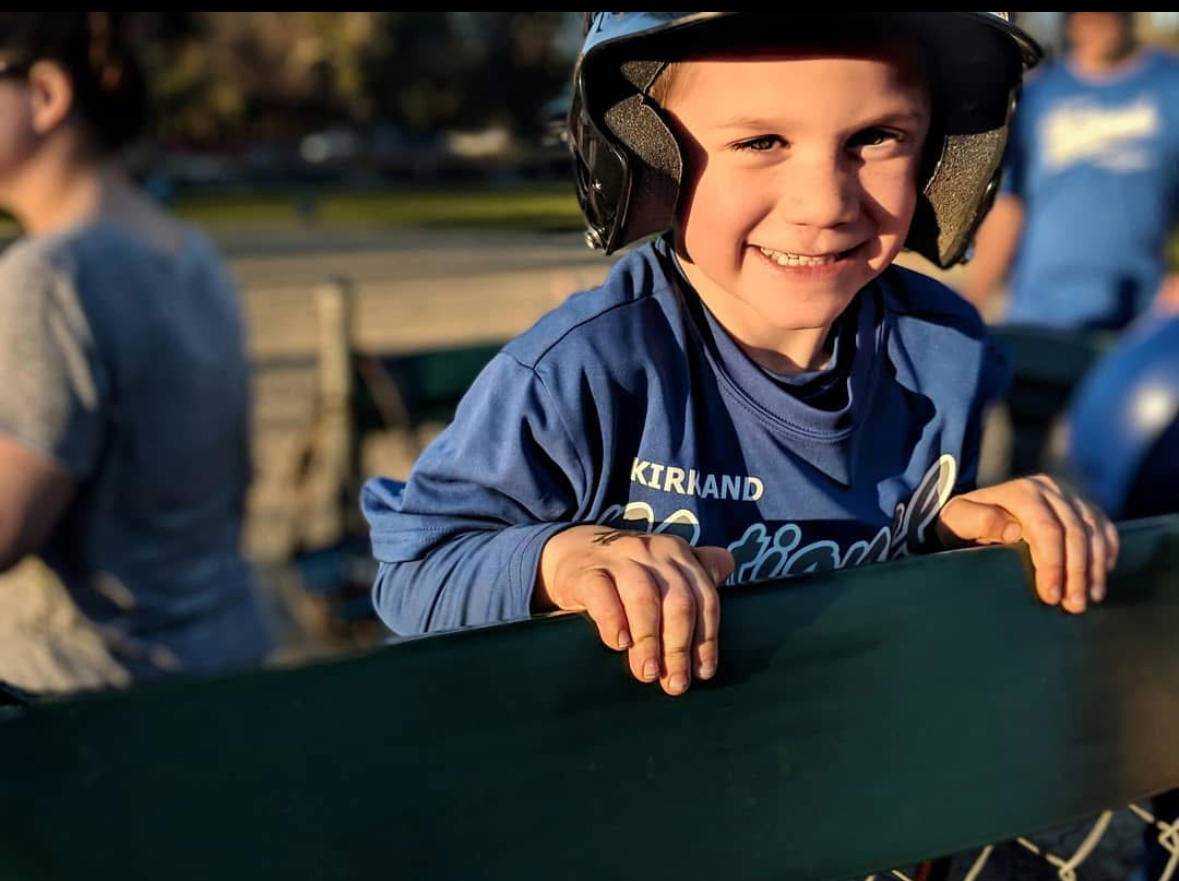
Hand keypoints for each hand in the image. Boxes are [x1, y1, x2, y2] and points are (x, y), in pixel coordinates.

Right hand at [535, 526, 734, 694]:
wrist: (572, 550)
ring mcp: (619, 558)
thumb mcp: (663, 565)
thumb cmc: (627, 569)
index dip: (706, 639)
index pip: (703, 598)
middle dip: (679, 647)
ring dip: (649, 641)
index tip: (703, 672)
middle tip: (674, 682)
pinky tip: (619, 643)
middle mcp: (652, 552)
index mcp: (677, 553)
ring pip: (643, 598)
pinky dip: (613, 621)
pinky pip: (603, 595)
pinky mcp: (587, 571)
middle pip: (677, 601)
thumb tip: (729, 566)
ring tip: (647, 672)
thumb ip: (697, 569)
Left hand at [936, 475, 1118, 612]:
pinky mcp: (1082, 506)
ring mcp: (1069, 495)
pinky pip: (1104, 529)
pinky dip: (1106, 554)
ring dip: (1094, 569)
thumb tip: (1014, 530)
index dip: (1052, 564)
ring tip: (1088, 599)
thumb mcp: (957, 520)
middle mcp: (1049, 488)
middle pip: (1074, 532)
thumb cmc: (964, 523)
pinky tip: (1099, 579)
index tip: (1050, 596)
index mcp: (1021, 492)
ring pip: (1093, 532)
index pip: (1046, 529)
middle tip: (1074, 606)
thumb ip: (977, 520)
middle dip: (1076, 573)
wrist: (975, 512)